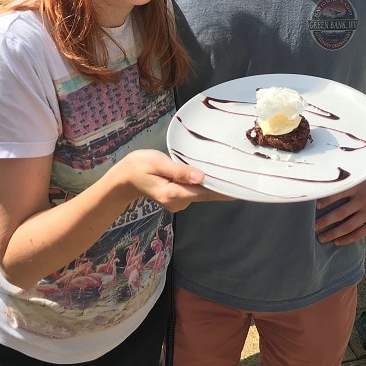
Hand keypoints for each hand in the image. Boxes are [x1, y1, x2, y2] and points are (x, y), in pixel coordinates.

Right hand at [111, 149, 232, 211]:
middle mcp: (178, 203)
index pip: (204, 193)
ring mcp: (178, 203)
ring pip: (200, 193)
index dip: (223, 190)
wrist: (124, 179)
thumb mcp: (158, 163)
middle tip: (242, 175)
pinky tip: (208, 173)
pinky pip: (195, 191)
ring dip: (212, 183)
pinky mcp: (178, 199)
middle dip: (222, 186)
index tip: (241, 187)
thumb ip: (179, 171)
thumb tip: (201, 177)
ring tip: (226, 168)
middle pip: (205, 194)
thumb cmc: (139, 166)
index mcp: (173, 194)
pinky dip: (202, 183)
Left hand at [313, 174, 365, 245]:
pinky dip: (346, 238)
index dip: (327, 200)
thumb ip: (348, 181)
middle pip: (340, 213)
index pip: (339, 193)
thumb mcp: (364, 178)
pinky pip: (359, 233)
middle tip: (312, 227)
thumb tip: (326, 183)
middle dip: (325, 221)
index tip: (315, 207)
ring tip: (321, 238)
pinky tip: (337, 242)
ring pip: (348, 226)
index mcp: (358, 186)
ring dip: (333, 233)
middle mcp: (362, 200)